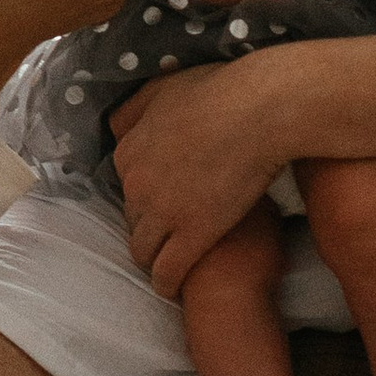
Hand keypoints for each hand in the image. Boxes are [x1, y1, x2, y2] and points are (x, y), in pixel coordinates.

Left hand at [108, 64, 296, 295]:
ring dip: (152, 258)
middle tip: (168, 232)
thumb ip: (134, 108)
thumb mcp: (163, 87)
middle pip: (132, 218)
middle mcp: (137, 185)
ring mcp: (163, 213)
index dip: (145, 195)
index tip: (160, 201)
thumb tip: (116, 125)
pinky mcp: (192, 236)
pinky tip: (173, 288)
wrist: (259, 111)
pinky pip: (167, 272)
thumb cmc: (220, 91)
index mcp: (129, 151)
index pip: (125, 185)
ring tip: (165, 265)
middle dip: (147, 226)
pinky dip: (166, 283)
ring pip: (143, 249)